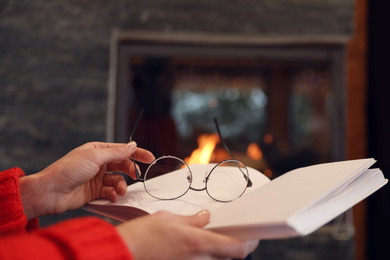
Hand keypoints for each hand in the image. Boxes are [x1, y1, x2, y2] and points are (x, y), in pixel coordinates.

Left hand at [20, 141, 154, 218]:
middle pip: (121, 165)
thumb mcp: (95, 157)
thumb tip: (133, 145)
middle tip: (136, 176)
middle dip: (130, 171)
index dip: (137, 154)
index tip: (150, 158)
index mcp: (97, 151)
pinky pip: (110, 192)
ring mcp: (96, 178)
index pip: (122, 150)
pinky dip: (113, 194)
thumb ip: (116, 153)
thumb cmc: (68, 170)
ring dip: (121, 186)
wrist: (51, 192)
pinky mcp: (94, 193)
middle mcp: (98, 164)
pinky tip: (112, 197)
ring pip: (117, 180)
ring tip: (119, 191)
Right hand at [116, 210, 258, 259]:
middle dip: (232, 243)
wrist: (121, 253)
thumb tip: (204, 218)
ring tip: (208, 235)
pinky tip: (193, 244)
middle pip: (228, 255)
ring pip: (215, 259)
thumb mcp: (168, 219)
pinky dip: (204, 253)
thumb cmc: (140, 237)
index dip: (249, 243)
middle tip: (229, 230)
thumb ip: (191, 220)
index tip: (252, 234)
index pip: (236, 248)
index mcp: (197, 243)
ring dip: (217, 248)